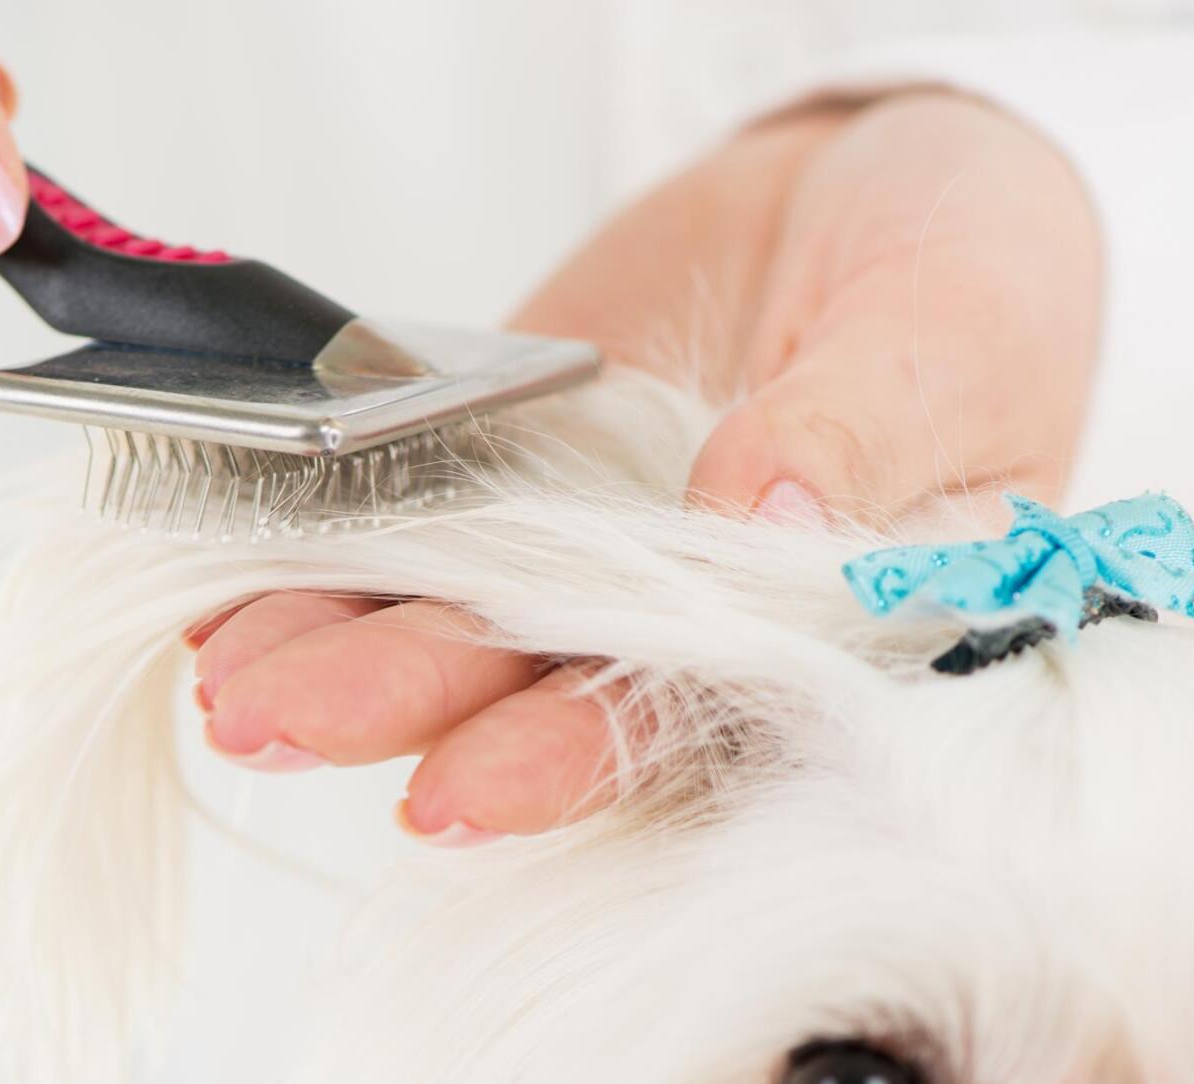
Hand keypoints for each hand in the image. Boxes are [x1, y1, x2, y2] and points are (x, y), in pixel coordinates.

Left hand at [189, 92, 1102, 842]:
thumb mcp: (950, 333)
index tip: (458, 790)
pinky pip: (403, 527)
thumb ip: (864, 424)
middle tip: (274, 724)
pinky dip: (318, 557)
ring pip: (444, 623)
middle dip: (401, 708)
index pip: (685, 724)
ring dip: (331, 655)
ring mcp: (582, 552)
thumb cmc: (967, 268)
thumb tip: (759, 498)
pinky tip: (231, 588)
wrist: (863, 182)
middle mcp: (684, 623)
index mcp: (820, 639)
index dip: (570, 759)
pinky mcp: (507, 480)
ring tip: (226, 679)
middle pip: (529, 687)